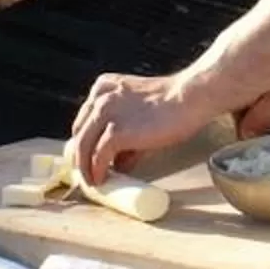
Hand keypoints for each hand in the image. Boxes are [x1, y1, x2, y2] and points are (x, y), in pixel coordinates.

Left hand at [71, 71, 215, 185]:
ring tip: (92, 181)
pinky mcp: (116, 131)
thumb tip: (117, 163)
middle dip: (80, 156)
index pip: (84, 119)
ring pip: (84, 146)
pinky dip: (97, 171)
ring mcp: (106, 113)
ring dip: (85, 167)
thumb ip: (125, 134)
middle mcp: (100, 97)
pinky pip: (98, 156)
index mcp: (103, 87)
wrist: (190, 98)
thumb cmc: (172, 105)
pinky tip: (102, 180)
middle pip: (80, 133)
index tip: (86, 157)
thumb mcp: (139, 113)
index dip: (83, 141)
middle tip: (87, 173)